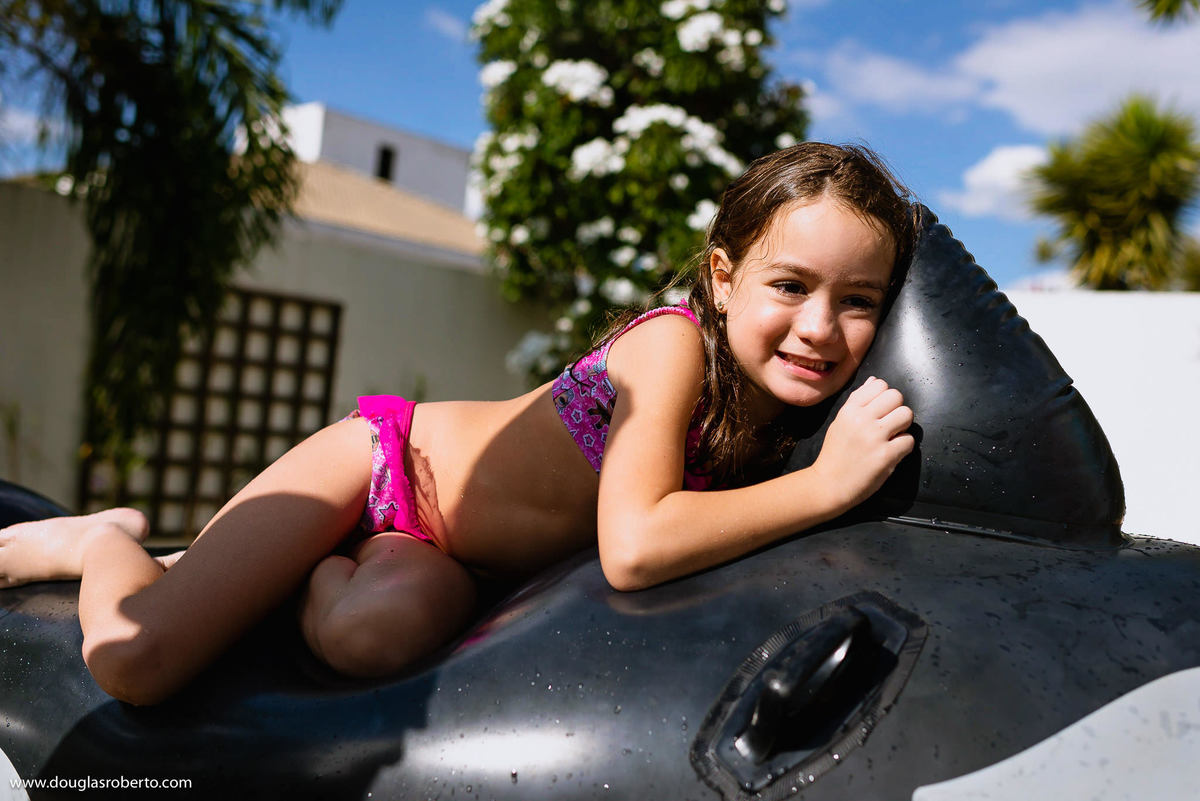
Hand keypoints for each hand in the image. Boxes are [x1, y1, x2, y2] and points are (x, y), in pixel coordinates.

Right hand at [810, 376, 913, 511]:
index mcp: (849, 410)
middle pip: (896, 396)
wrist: (829, 485)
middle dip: (896, 409)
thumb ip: (858, 401)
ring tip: (893, 436)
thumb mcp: (840, 422)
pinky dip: (904, 447)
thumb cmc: (835, 454)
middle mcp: (862, 419)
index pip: (879, 384)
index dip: (884, 397)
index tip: (879, 411)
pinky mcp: (886, 455)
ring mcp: (875, 437)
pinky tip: (892, 452)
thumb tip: (874, 381)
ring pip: (906, 414)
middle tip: (889, 424)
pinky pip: (909, 440)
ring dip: (903, 426)